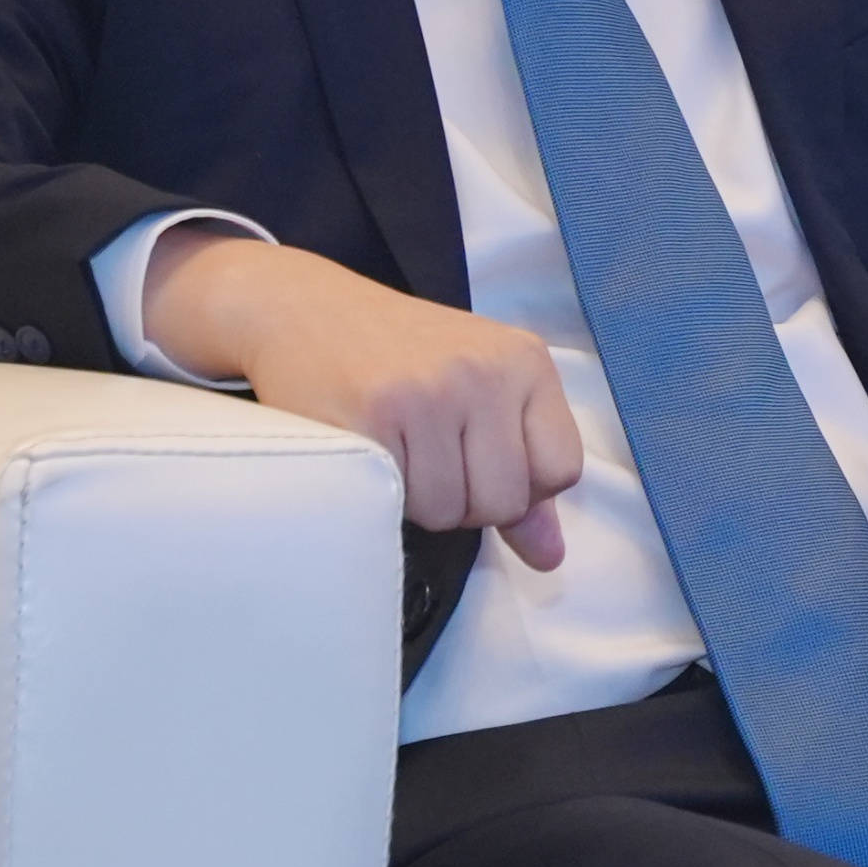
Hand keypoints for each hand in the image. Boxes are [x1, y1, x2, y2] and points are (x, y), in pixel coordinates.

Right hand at [144, 230, 583, 567]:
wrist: (305, 310)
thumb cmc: (401, 355)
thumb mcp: (481, 390)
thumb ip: (524, 473)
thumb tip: (551, 556)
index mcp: (525, 360)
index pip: (562, 470)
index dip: (521, 486)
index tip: (481, 459)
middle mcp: (483, 371)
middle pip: (505, 501)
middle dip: (467, 502)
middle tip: (429, 454)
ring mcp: (427, 393)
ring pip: (450, 513)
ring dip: (421, 501)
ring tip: (398, 448)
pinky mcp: (371, 420)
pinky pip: (400, 506)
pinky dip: (385, 495)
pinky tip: (371, 450)